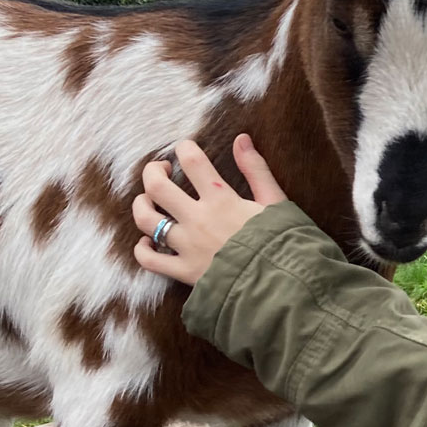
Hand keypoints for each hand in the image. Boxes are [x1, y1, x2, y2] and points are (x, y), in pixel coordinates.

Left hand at [133, 135, 286, 285]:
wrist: (282, 288)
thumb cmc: (284, 244)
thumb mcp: (276, 202)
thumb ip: (256, 170)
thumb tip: (241, 139)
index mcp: (222, 199)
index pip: (192, 161)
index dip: (184, 148)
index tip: (184, 148)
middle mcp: (198, 220)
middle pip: (157, 186)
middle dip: (153, 171)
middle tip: (160, 169)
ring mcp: (188, 247)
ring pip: (147, 220)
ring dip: (141, 205)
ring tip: (147, 200)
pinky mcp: (184, 272)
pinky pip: (150, 260)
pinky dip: (143, 248)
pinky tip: (149, 241)